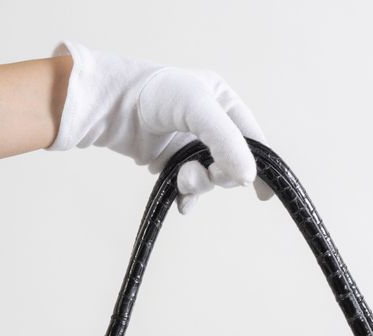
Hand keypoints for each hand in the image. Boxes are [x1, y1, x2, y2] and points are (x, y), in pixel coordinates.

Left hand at [47, 40, 271, 212]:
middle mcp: (210, 124)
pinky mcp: (171, 162)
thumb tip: (248, 177)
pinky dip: (186, 198)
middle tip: (204, 173)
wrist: (110, 107)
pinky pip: (189, 189)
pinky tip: (181, 203)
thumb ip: (226, 141)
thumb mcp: (198, 108)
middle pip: (232, 164)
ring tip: (181, 179)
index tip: (263, 194)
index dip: (261, 165)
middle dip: (219, 175)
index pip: (253, 138)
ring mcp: (190, 145)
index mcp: (224, 103)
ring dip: (198, 185)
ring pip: (210, 179)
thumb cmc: (153, 95)